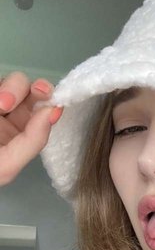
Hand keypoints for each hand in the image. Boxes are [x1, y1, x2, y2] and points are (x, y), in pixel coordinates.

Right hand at [0, 71, 62, 185]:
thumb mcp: (6, 166)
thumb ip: (33, 141)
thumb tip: (54, 112)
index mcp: (18, 135)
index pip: (40, 112)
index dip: (48, 103)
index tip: (52, 102)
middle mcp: (6, 116)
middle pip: (26, 91)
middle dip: (26, 90)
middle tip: (18, 99)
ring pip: (9, 83)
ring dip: (10, 89)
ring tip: (1, 104)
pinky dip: (0, 88)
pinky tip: (0, 102)